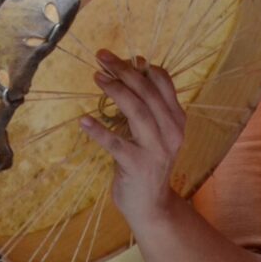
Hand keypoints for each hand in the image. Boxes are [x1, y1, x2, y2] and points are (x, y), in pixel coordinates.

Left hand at [80, 50, 186, 224]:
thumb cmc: (148, 161)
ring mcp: (156, 150)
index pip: (164, 83)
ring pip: (137, 112)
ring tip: (97, 78)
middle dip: (124, 71)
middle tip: (101, 57)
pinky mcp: (137, 166)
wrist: (151, 205)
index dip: (141, 66)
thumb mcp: (154, 131)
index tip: (120, 56)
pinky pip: (116, 144)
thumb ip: (147, 103)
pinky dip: (98, 131)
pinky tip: (83, 120)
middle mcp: (172, 133)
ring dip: (115, 91)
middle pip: (148, 93)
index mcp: (177, 120)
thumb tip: (133, 66)